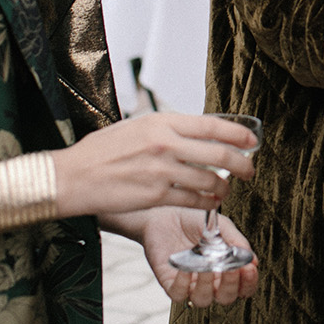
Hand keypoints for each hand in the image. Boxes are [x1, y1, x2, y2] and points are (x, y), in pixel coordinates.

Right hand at [51, 112, 256, 219]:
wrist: (72, 176)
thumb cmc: (99, 151)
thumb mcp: (134, 126)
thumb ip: (164, 129)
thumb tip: (191, 132)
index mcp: (161, 121)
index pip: (211, 125)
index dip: (237, 134)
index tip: (251, 141)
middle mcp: (165, 143)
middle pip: (219, 153)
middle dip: (242, 163)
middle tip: (250, 170)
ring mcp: (162, 170)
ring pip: (210, 179)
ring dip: (225, 186)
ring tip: (229, 189)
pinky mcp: (156, 196)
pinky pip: (193, 199)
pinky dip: (208, 202)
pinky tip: (212, 202)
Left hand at [135, 207, 259, 307]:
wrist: (166, 213)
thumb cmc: (196, 221)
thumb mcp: (222, 227)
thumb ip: (236, 242)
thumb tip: (253, 260)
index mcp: (225, 271)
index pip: (242, 288)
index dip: (248, 283)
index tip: (250, 268)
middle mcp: (209, 282)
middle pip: (225, 298)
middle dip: (231, 286)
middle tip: (233, 269)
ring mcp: (189, 285)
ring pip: (202, 300)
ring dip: (208, 285)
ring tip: (209, 265)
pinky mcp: (169, 283)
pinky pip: (178, 293)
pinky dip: (184, 283)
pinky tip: (188, 267)